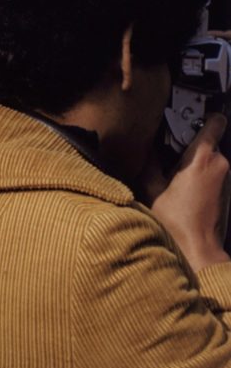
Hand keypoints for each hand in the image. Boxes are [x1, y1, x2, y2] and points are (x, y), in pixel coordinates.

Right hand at [150, 113, 230, 270]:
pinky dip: (201, 176)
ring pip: (212, 159)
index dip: (205, 117)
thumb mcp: (152, 188)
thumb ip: (148, 162)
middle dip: (192, 145)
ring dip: (196, 163)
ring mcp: (226, 179)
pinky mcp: (227, 192)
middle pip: (209, 142)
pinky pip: (214, 173)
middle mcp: (219, 165)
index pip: (214, 123)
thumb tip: (145, 146)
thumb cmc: (177, 221)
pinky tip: (184, 189)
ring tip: (176, 176)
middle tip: (171, 156)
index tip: (189, 119)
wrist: (199, 250)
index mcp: (201, 158)